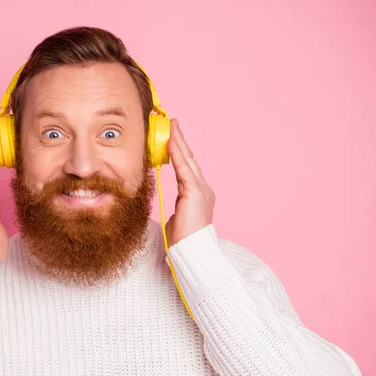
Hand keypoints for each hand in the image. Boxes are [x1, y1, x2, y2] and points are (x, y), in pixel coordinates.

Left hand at [165, 119, 214, 246]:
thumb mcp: (178, 219)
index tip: (173, 139)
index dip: (181, 153)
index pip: (188, 169)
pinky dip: (178, 155)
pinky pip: (184, 169)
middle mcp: (203, 189)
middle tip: (173, 124)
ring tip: (172, 127)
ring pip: (188, 160)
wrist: (192, 251)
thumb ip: (177, 209)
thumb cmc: (184, 240)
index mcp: (199, 195)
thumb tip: (172, 211)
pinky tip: (171, 143)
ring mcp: (201, 189)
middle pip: (190, 159)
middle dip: (181, 141)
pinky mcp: (194, 192)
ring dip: (179, 142)